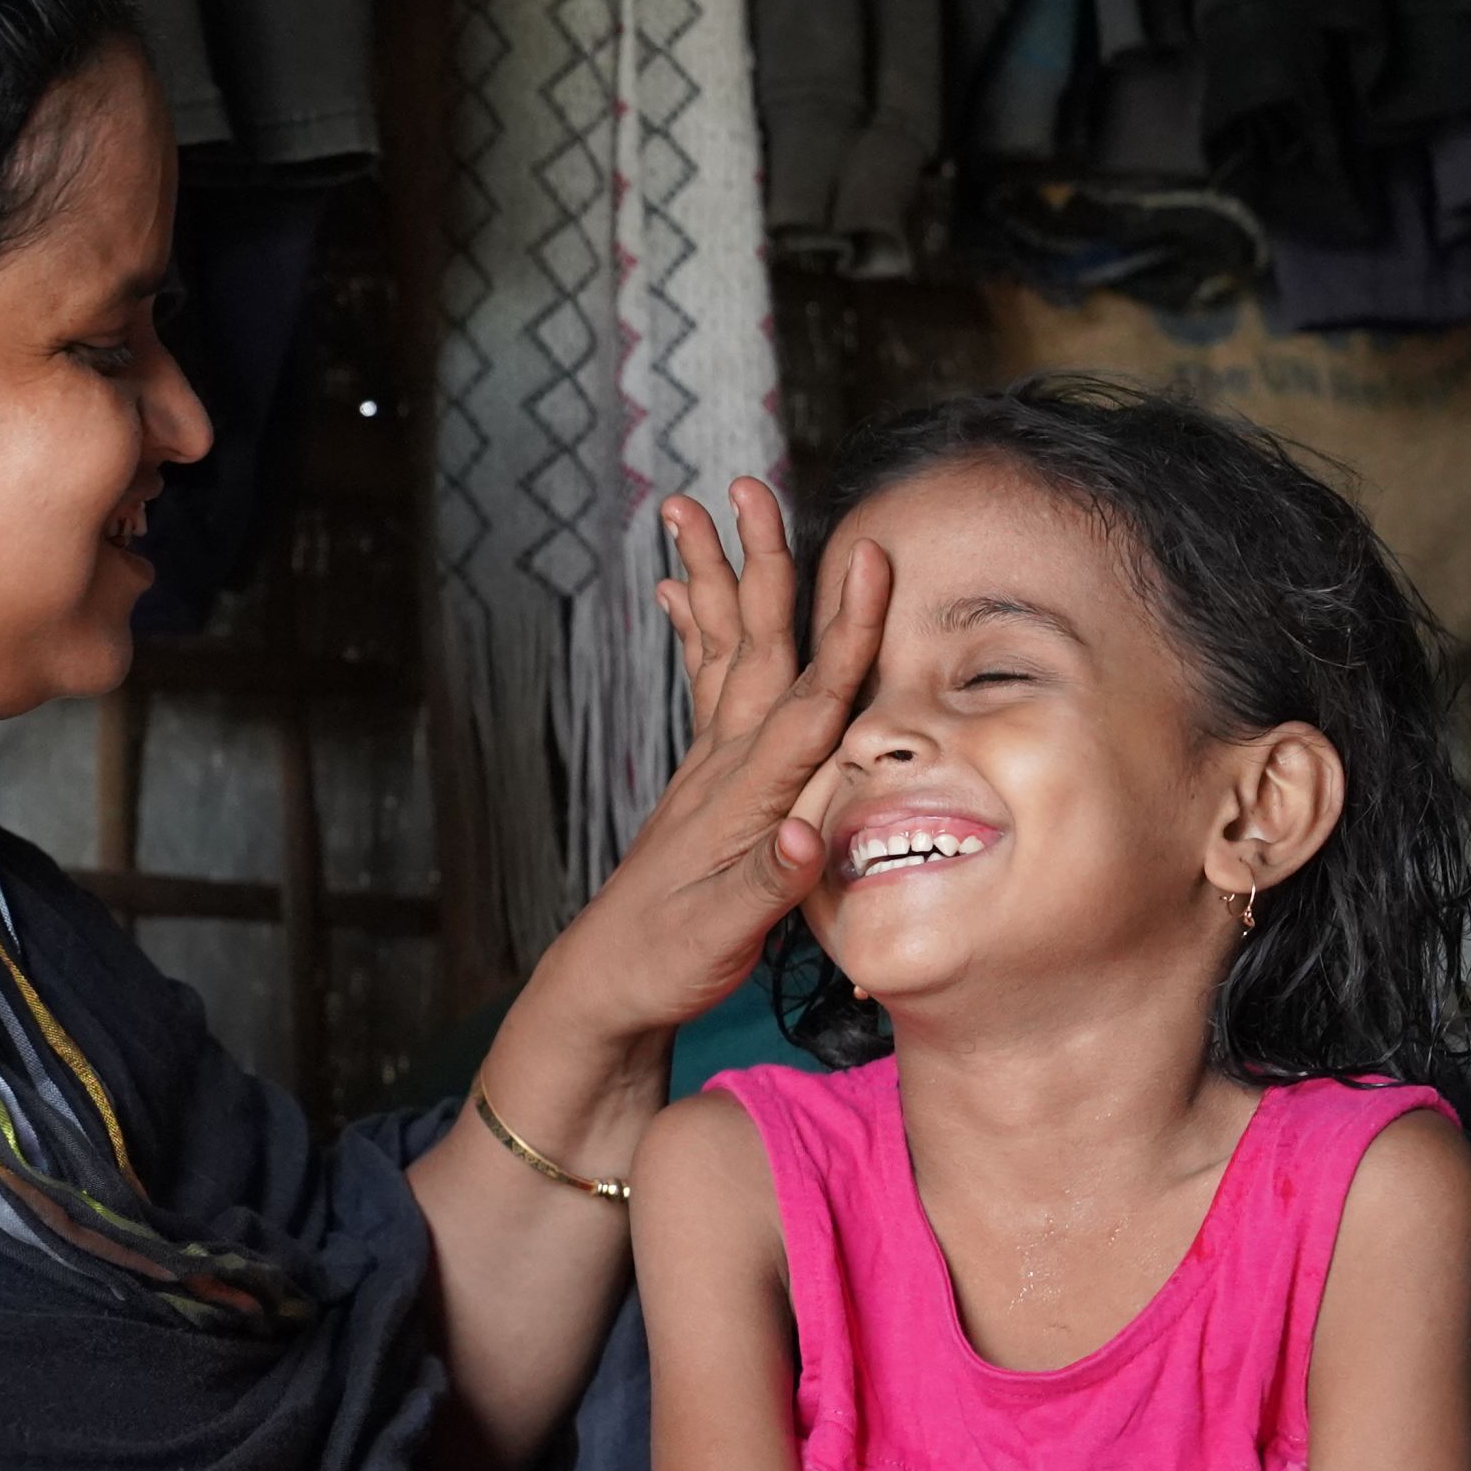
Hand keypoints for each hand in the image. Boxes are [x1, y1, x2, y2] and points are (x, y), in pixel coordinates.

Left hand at [552, 481, 890, 1038]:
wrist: (603, 986)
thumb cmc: (665, 964)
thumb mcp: (722, 937)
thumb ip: (768, 884)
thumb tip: (809, 836)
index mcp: (744, 796)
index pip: (810, 700)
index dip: (845, 631)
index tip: (868, 560)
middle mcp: (722, 767)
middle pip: (755, 648)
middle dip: (761, 565)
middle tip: (751, 485)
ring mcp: (706, 768)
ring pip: (722, 652)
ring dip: (716, 578)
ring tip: (693, 507)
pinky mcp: (698, 781)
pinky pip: (703, 686)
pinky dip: (694, 630)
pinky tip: (677, 592)